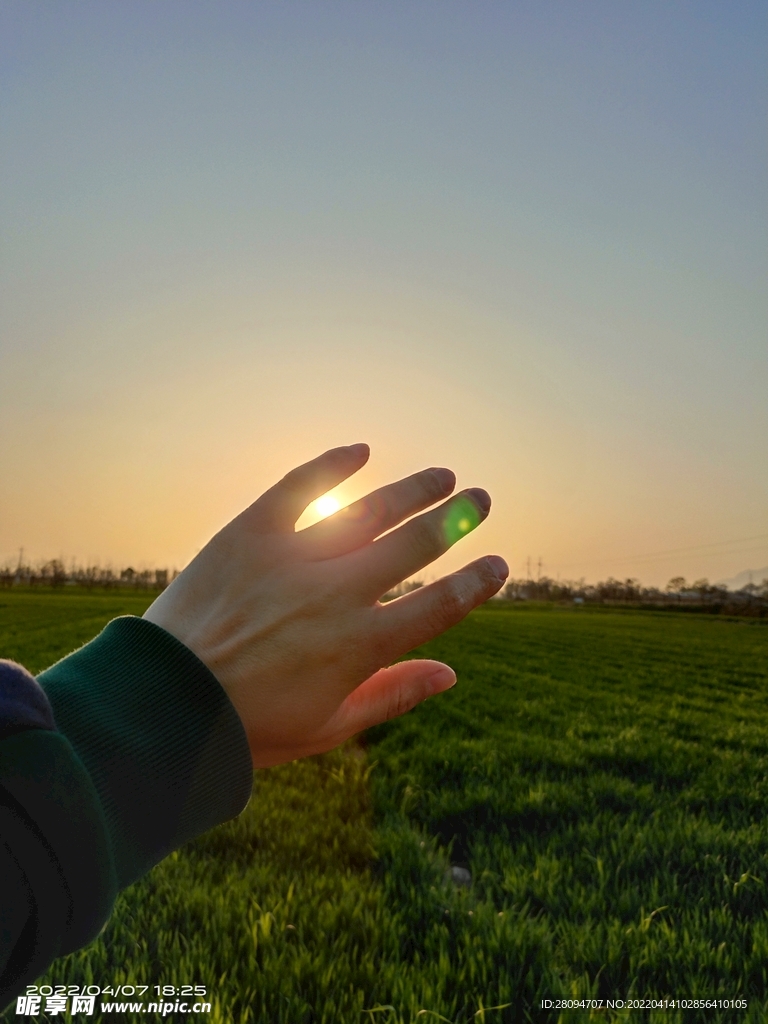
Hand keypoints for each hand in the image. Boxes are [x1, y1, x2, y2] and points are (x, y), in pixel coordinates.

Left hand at [143, 444, 507, 766]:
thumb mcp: (329, 726)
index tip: (497, 564)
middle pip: (413, 546)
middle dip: (456, 521)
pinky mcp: (251, 532)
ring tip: (442, 476)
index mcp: (361, 645)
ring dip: (412, 490)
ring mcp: (294, 558)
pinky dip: (332, 465)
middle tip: (481, 500)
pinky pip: (299, 487)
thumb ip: (393, 694)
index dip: (475, 582)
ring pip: (369, 511)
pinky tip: (362, 450)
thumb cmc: (249, 726)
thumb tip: (451, 673)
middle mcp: (336, 594)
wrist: (164, 703)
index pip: (439, 605)